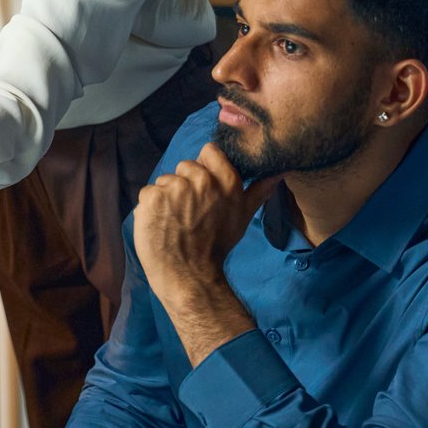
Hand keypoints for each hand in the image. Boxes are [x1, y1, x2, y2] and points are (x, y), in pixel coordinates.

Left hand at [133, 142, 280, 299]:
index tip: (202, 189)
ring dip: (166, 198)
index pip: (209, 151)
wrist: (189, 275)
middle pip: (185, 166)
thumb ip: (259, 190)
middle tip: (189, 213)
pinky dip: (150, 208)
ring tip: (174, 222)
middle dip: (184, 186)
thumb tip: (279, 171)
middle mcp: (202, 181)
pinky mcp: (152, 197)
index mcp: (226, 182)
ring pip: (165, 181)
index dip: (204, 168)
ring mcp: (175, 188)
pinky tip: (160, 225)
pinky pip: (148, 193)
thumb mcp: (243, 216)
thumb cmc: (216, 246)